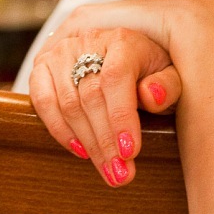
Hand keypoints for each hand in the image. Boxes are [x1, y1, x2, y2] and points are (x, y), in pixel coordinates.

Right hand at [30, 28, 181, 186]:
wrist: (128, 54)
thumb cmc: (152, 69)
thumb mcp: (171, 75)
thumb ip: (168, 85)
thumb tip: (151, 95)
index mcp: (124, 40)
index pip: (116, 77)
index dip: (121, 116)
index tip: (130, 152)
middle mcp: (90, 40)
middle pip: (91, 96)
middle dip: (106, 141)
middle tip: (121, 174)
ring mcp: (63, 52)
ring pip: (67, 103)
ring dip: (87, 143)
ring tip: (107, 169)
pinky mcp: (44, 66)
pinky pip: (42, 100)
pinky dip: (58, 129)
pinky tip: (80, 150)